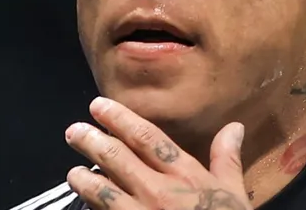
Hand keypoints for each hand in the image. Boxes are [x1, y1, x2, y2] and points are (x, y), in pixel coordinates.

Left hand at [64, 97, 251, 209]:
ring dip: (83, 179)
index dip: (119, 119)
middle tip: (73, 130)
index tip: (99, 106)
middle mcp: (159, 192)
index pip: (146, 138)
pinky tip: (84, 204)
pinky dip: (92, 209)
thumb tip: (233, 127)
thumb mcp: (233, 194)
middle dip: (91, 141)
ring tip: (72, 171)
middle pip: (117, 158)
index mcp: (185, 176)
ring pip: (103, 192)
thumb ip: (227, 159)